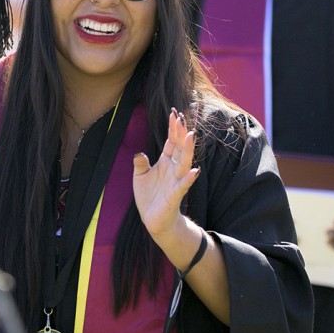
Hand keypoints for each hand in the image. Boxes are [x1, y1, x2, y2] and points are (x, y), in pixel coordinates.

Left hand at [133, 107, 199, 237]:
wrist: (154, 219)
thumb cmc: (149, 196)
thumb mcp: (140, 176)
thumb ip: (140, 163)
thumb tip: (138, 153)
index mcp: (165, 162)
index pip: (171, 142)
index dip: (173, 129)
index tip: (175, 113)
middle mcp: (173, 169)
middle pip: (180, 148)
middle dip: (181, 133)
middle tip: (182, 118)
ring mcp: (176, 181)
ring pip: (184, 162)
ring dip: (188, 150)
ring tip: (191, 135)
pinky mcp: (175, 195)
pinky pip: (183, 185)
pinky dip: (189, 178)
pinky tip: (194, 171)